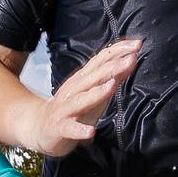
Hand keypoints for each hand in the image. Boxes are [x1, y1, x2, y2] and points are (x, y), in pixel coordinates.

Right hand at [26, 38, 141, 156]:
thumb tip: (131, 61)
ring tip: (112, 86)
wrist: (39, 126)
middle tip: (131, 60)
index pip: (101, 60)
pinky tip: (91, 131)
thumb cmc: (73, 109)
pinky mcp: (59, 127)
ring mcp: (64, 109)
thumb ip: (112, 78)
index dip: (118, 51)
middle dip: (112, 68)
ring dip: (97, 93)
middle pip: (93, 77)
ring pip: (81, 100)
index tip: (137, 44)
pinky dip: (79, 129)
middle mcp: (73, 90)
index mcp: (82, 79)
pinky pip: (69, 128)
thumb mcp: (94, 93)